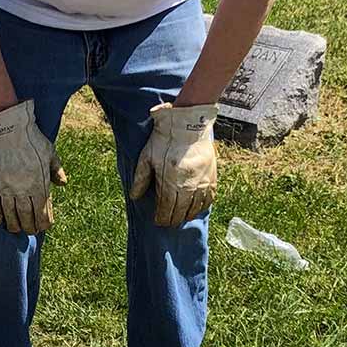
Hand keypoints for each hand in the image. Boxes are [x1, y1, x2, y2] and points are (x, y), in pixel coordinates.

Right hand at [0, 100, 65, 233]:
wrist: (8, 128)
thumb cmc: (31, 139)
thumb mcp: (50, 152)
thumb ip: (56, 169)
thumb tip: (62, 183)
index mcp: (40, 184)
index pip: (44, 213)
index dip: (45, 224)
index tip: (44, 227)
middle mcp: (24, 189)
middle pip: (27, 218)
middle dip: (30, 227)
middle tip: (30, 230)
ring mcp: (7, 188)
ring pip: (10, 216)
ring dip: (14, 225)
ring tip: (16, 228)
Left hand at [128, 103, 218, 227]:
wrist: (188, 124)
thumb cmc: (165, 139)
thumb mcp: (147, 156)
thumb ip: (141, 178)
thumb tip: (134, 196)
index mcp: (170, 182)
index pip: (166, 209)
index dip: (162, 218)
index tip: (158, 221)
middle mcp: (188, 186)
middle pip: (180, 211)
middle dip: (173, 219)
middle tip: (168, 223)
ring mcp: (202, 182)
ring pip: (195, 208)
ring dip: (187, 215)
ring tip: (180, 218)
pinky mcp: (212, 177)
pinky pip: (209, 199)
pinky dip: (201, 207)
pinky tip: (195, 208)